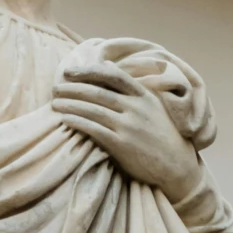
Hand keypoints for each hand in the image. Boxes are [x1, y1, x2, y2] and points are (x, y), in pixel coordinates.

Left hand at [53, 61, 202, 196]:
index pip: (112, 75)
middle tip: (55, 88)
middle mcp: (136, 108)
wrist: (177, 165)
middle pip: (97, 92)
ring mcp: (130, 126)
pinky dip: (77, 122)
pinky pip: (94, 129)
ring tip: (55, 104)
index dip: (88, 71)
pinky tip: (65, 120)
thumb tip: (107, 66)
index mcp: (144, 95)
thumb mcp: (152, 106)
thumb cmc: (161, 135)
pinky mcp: (123, 144)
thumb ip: (130, 89)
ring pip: (93, 109)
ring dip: (70, 105)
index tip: (69, 72)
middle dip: (72, 88)